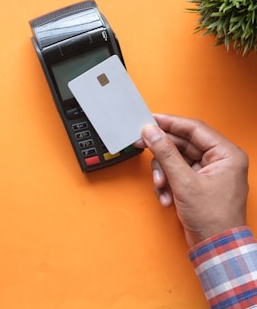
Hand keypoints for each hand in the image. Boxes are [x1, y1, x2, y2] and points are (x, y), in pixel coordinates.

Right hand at [134, 114, 248, 246]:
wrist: (215, 247)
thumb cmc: (213, 218)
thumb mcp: (184, 182)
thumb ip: (166, 153)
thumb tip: (151, 132)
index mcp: (225, 154)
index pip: (194, 129)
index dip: (170, 123)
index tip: (151, 120)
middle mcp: (218, 160)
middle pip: (182, 144)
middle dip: (162, 152)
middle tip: (142, 145)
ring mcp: (207, 172)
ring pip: (176, 160)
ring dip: (163, 172)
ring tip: (161, 186)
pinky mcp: (197, 183)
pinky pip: (176, 173)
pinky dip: (168, 183)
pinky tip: (167, 197)